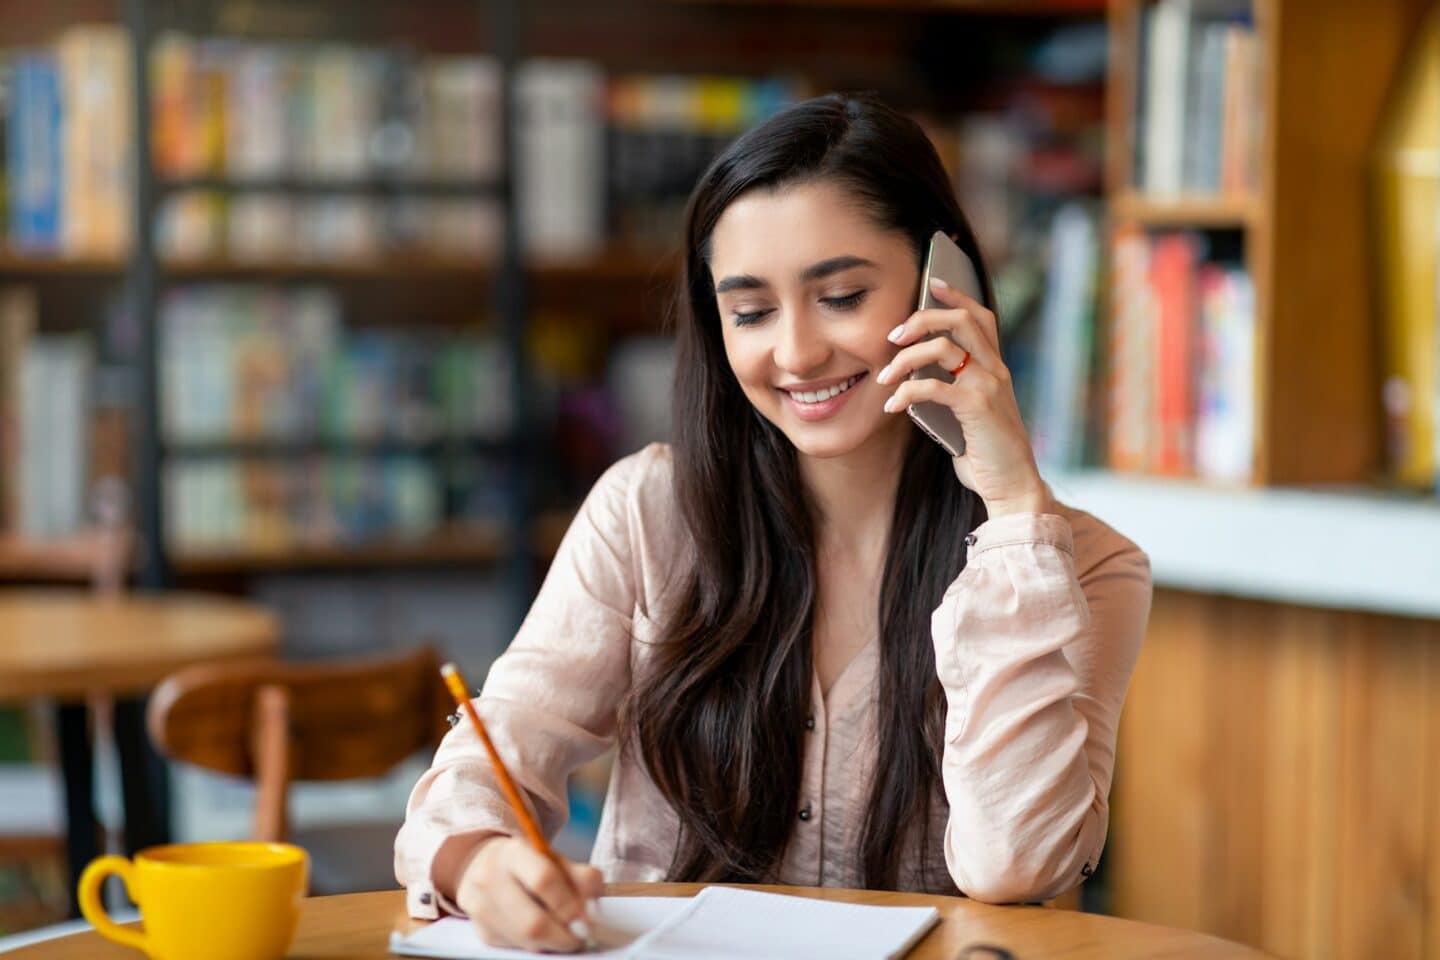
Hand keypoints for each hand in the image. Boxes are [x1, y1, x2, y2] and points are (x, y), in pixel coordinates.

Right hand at [453, 836, 603, 952]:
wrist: (487, 864)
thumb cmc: (530, 862)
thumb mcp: (556, 858)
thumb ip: (581, 876)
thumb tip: (593, 910)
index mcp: (512, 852)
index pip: (543, 880)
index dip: (569, 904)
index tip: (587, 918)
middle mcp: (489, 879)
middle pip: (532, 923)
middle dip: (563, 935)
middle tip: (581, 935)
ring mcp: (480, 908)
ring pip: (525, 940)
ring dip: (553, 942)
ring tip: (565, 933)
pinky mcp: (482, 931)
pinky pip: (517, 947)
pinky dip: (538, 944)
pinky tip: (544, 932)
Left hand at [877, 276, 1052, 516]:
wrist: (1012, 487)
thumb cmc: (985, 454)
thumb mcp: (967, 415)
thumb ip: (949, 391)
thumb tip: (911, 377)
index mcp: (996, 368)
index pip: (981, 316)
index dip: (957, 295)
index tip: (933, 281)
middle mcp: (996, 371)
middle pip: (961, 320)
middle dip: (923, 318)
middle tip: (892, 335)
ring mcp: (989, 387)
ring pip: (944, 348)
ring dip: (905, 358)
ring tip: (884, 377)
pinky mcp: (978, 408)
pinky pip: (933, 387)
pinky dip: (905, 393)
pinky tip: (892, 406)